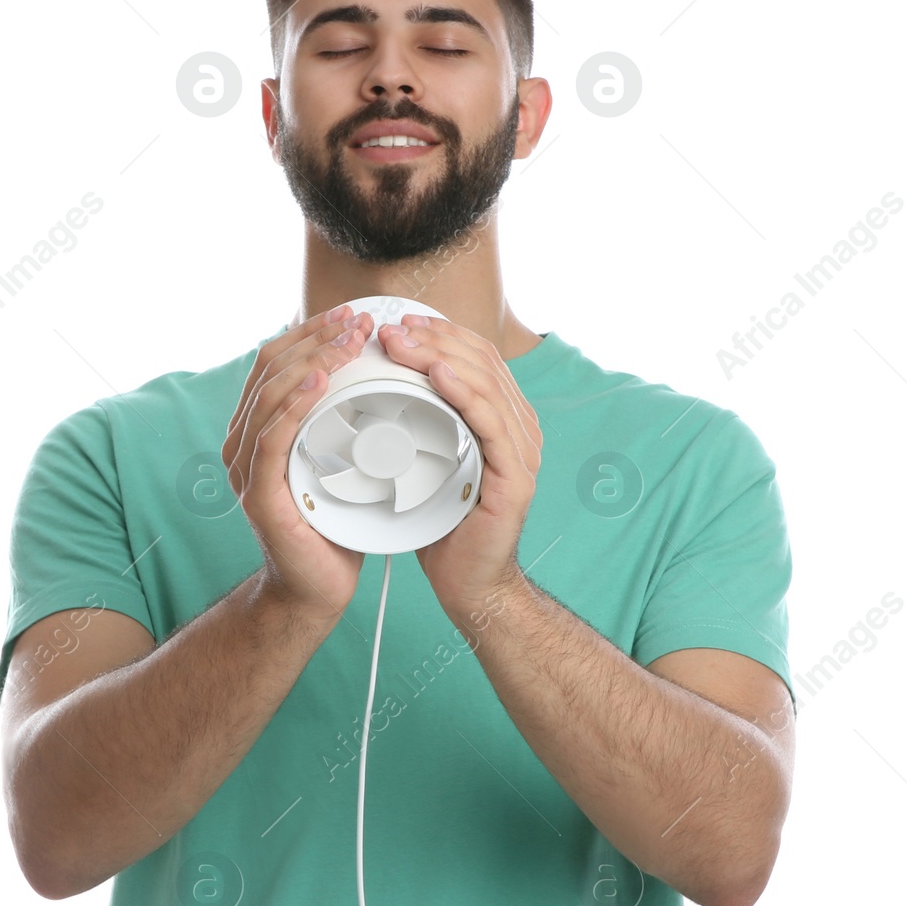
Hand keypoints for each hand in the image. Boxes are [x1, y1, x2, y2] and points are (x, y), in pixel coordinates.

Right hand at [223, 305, 375, 620]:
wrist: (318, 588)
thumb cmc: (334, 522)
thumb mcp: (339, 457)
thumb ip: (341, 418)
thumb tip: (374, 373)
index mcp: (259, 426)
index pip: (277, 361)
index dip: (312, 333)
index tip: (352, 315)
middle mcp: (242, 440)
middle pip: (271, 368)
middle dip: (317, 339)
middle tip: (358, 322)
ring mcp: (245, 466)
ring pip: (270, 394)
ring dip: (312, 362)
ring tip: (347, 343)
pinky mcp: (258, 493)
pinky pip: (271, 437)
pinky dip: (293, 405)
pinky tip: (318, 384)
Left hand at [377, 315, 542, 617]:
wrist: (468, 583)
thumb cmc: (444, 523)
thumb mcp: (430, 459)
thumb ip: (424, 420)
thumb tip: (384, 382)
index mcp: (504, 417)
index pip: (476, 357)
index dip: (439, 333)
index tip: (398, 322)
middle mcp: (520, 427)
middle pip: (481, 361)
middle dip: (433, 337)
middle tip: (390, 328)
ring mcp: (523, 449)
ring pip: (484, 382)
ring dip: (439, 355)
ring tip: (402, 343)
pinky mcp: (515, 474)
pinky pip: (489, 421)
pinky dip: (463, 392)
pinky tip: (438, 374)